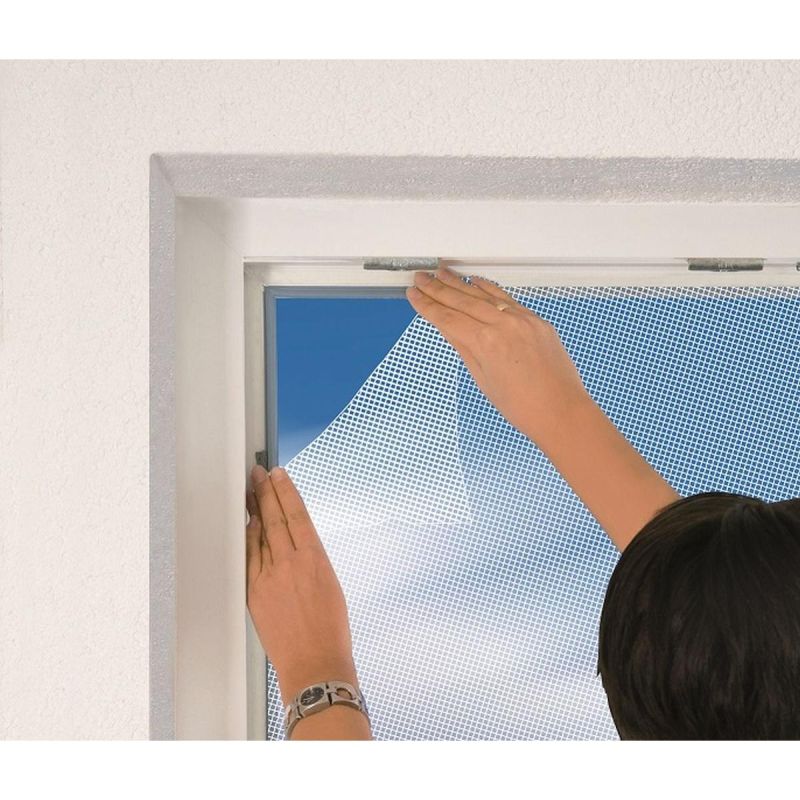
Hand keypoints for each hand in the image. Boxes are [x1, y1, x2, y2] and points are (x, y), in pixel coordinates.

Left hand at [246, 465, 357, 704]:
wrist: (315, 664)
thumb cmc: (330, 630)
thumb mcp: (331, 584)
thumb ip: (310, 558)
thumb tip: (295, 540)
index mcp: (315, 559)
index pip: (296, 514)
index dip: (286, 491)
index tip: (279, 474)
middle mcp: (291, 564)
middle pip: (274, 517)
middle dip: (265, 491)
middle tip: (258, 473)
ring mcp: (269, 578)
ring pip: (259, 534)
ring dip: (254, 510)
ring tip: (250, 491)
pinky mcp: (254, 593)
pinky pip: (249, 557)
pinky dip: (248, 538)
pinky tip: (247, 525)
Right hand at [405, 266, 591, 442]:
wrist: (561, 411)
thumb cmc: (524, 406)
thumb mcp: (483, 379)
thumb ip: (464, 348)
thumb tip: (447, 328)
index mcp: (486, 344)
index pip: (447, 318)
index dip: (427, 306)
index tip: (414, 296)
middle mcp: (504, 326)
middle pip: (462, 300)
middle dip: (438, 288)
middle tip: (422, 278)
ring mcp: (523, 320)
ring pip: (484, 295)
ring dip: (460, 283)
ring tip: (442, 273)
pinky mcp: (537, 320)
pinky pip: (507, 298)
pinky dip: (489, 289)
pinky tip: (476, 281)